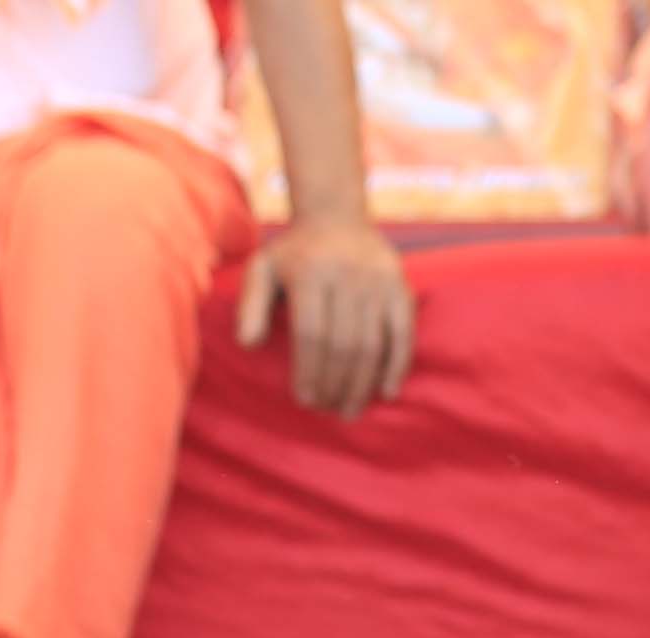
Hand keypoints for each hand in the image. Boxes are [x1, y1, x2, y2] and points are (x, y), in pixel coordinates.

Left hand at [241, 215, 417, 415]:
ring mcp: (378, 282)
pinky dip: (396, 367)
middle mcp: (348, 274)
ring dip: (361, 385)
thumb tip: (246, 344)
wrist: (336, 216)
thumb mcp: (262, 269)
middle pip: (343, 344)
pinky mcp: (401, 288)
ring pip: (372, 346)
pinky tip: (384, 392)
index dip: (309, 372)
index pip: (311, 333)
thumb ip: (250, 305)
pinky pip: (402, 335)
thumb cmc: (294, 254)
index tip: (305, 400)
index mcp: (311, 271)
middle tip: (326, 409)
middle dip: (334, 385)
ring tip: (348, 410)